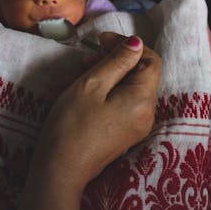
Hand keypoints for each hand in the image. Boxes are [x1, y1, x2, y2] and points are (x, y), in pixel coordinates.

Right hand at [20, 33, 161, 209]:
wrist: (60, 169)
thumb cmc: (72, 124)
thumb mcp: (92, 84)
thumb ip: (117, 61)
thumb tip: (136, 43)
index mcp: (143, 100)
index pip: (150, 60)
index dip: (128, 45)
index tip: (101, 40)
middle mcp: (147, 114)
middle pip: (141, 74)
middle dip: (116, 59)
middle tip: (88, 54)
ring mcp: (137, 126)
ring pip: (130, 88)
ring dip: (109, 74)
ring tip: (82, 70)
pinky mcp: (124, 134)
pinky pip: (123, 103)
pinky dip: (108, 90)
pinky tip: (87, 90)